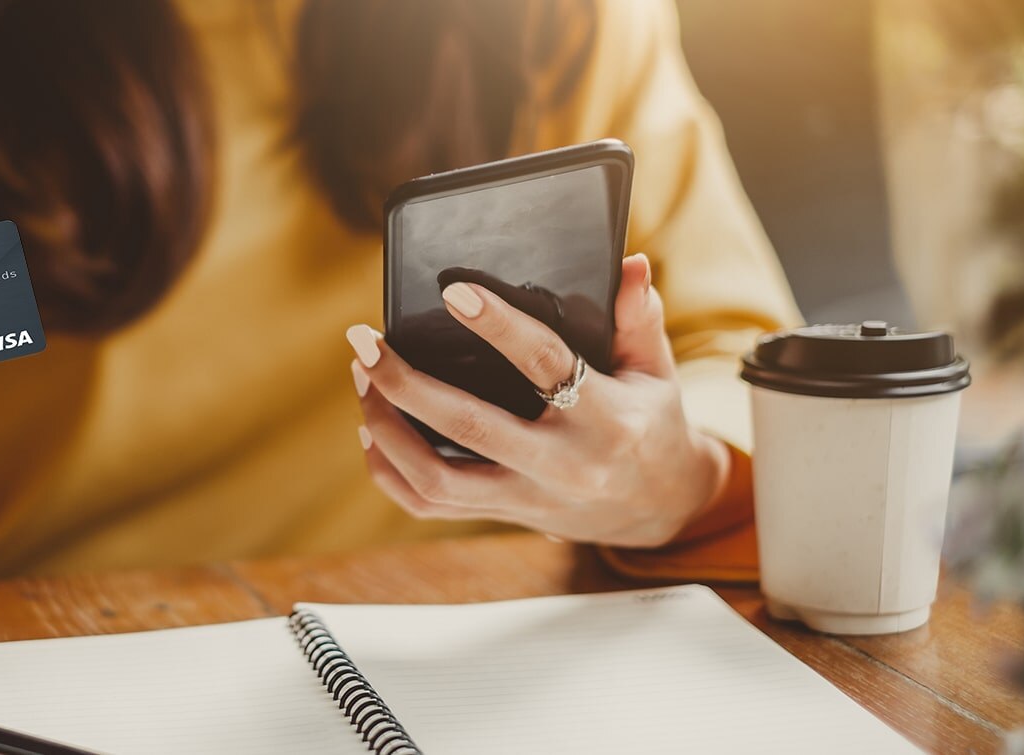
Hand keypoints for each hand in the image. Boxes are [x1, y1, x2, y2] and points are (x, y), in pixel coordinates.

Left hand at [348, 254, 729, 547]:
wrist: (660, 509)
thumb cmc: (651, 424)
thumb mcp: (657, 371)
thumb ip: (639, 318)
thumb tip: (628, 263)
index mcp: (606, 419)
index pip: (545, 364)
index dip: (498, 326)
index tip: (453, 291)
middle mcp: (562, 464)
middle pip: (468, 426)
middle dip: (405, 382)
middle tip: (364, 341)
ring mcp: (527, 497)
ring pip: (436, 478)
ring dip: (386, 428)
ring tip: (363, 378)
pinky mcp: (503, 515)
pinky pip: (430, 504)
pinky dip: (390, 472)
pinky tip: (371, 431)